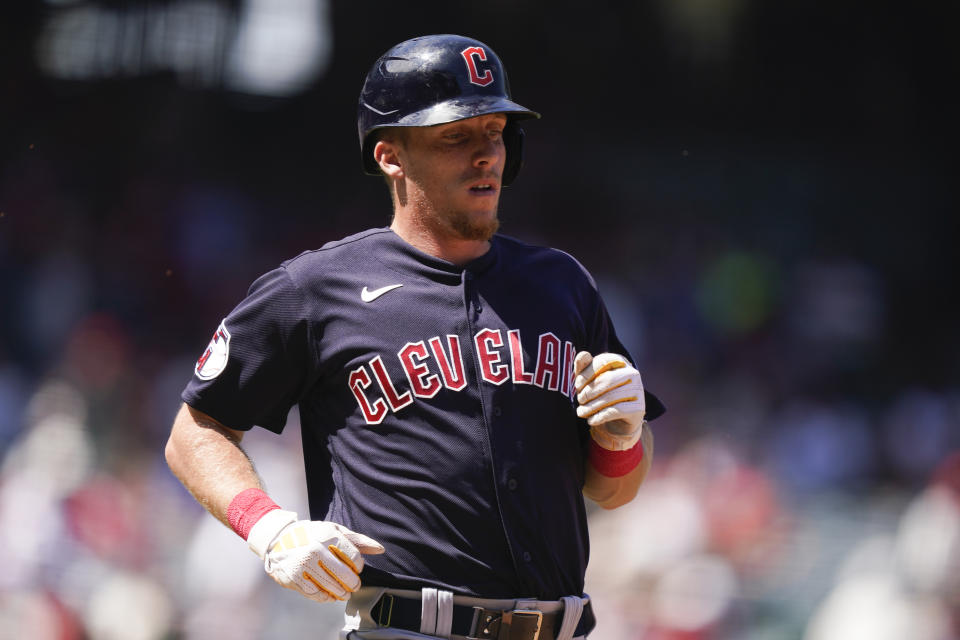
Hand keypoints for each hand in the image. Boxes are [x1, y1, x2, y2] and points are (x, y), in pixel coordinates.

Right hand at [247, 509, 384, 602]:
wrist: (278, 540)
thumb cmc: (311, 535)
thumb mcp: (334, 531)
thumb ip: (357, 540)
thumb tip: (380, 549)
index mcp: (328, 536)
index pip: (354, 558)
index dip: (359, 566)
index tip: (357, 568)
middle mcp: (315, 549)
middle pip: (344, 575)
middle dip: (353, 584)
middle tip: (354, 585)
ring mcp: (303, 564)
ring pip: (331, 586)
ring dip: (340, 593)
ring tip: (343, 593)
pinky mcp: (294, 577)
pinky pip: (315, 594)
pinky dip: (324, 597)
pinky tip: (328, 595)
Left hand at [573, 351, 645, 450]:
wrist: (617, 421)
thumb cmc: (600, 395)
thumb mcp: (588, 381)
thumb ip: (583, 367)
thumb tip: (582, 354)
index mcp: (619, 361)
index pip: (602, 361)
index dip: (586, 374)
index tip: (577, 386)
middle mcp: (632, 373)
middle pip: (607, 379)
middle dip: (589, 391)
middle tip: (579, 400)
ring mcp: (638, 390)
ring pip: (611, 397)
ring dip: (591, 406)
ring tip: (581, 412)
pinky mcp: (639, 408)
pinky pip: (615, 411)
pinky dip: (599, 417)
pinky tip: (591, 420)